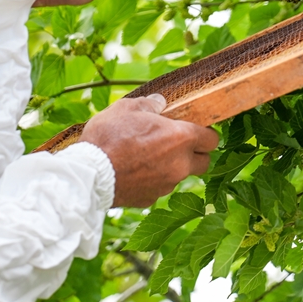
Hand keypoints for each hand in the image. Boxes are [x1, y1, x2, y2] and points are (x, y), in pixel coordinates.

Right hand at [80, 95, 218, 207]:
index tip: (194, 128)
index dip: (205, 133)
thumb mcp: (127, 108)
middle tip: (176, 143)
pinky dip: (153, 179)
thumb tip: (160, 102)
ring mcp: (166, 185)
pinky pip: (159, 187)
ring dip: (172, 166)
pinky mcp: (151, 199)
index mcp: (181, 138)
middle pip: (204, 162)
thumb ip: (149, 104)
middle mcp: (180, 165)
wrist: (90, 175)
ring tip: (148, 155)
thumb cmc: (110, 137)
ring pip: (180, 175)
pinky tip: (135, 171)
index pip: (212, 139)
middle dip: (195, 153)